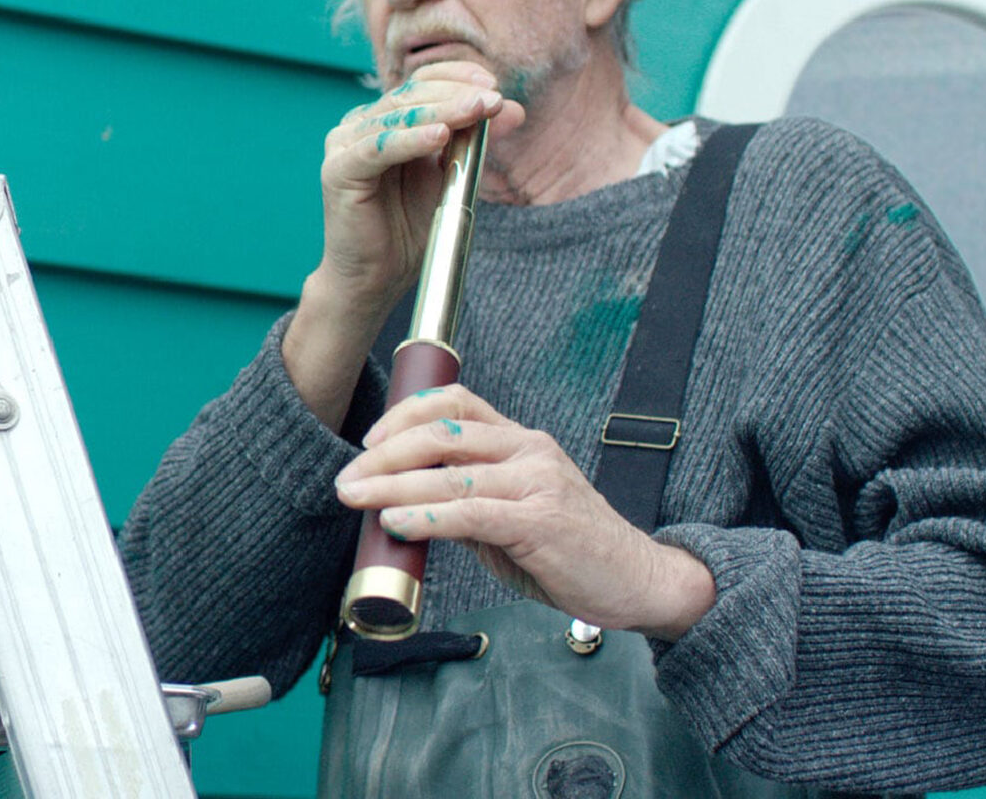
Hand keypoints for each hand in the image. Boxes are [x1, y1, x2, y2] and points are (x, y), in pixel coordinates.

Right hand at [281, 63, 524, 426]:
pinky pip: (378, 148)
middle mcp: (360, 126)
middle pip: (410, 95)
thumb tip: (514, 108)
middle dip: (456, 95)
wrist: (375, 280)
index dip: (457, 78)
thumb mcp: (451, 177)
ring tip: (476, 110)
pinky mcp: (337, 170)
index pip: (421, 84)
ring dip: (441, 111)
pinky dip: (410, 140)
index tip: (494, 86)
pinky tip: (440, 135)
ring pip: (397, 116)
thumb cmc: (409, 230)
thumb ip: (474, 141)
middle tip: (493, 99)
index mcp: (385, 122)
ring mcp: (344, 145)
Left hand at [333, 385, 716, 640]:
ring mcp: (537, 483)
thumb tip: (405, 507)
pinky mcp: (541, 521)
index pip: (455, 403)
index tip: (368, 443)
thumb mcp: (513, 515)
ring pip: (450, 472)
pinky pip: (472, 512)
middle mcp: (529, 451)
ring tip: (355, 498)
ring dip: (391, 484)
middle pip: (442, 432)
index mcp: (521, 441)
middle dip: (384, 454)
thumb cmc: (572, 550)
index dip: (404, 415)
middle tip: (347, 479)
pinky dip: (427, 514)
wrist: (638, 580)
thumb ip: (467, 503)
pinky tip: (397, 521)